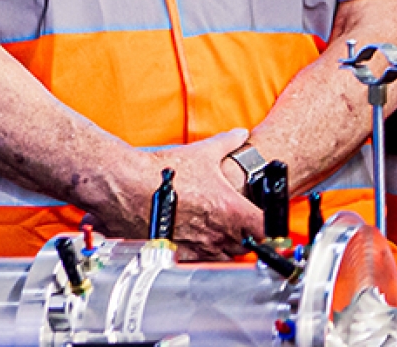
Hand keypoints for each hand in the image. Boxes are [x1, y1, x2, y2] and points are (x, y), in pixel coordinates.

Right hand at [91, 129, 260, 258]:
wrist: (125, 188)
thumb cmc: (163, 173)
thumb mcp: (202, 153)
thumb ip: (227, 143)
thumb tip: (240, 134)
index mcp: (229, 209)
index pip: (265, 229)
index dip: (271, 228)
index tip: (269, 224)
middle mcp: (216, 233)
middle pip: (246, 246)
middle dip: (247, 237)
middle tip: (240, 224)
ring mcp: (197, 246)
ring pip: (224, 257)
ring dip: (226, 247)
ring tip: (217, 231)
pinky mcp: (177, 255)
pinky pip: (200, 261)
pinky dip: (203, 254)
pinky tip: (196, 239)